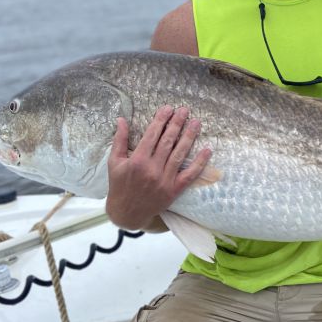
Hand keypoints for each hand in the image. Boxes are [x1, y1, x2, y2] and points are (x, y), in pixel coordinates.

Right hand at [105, 106, 210, 229]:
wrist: (126, 213)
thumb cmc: (119, 185)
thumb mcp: (114, 162)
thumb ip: (119, 140)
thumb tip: (122, 119)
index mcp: (137, 161)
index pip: (152, 135)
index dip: (161, 120)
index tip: (168, 109)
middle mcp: (152, 169)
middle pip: (168, 142)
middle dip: (177, 124)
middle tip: (184, 110)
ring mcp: (164, 180)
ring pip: (180, 154)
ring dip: (189, 137)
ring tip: (196, 123)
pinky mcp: (174, 190)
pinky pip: (189, 175)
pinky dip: (199, 163)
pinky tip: (207, 150)